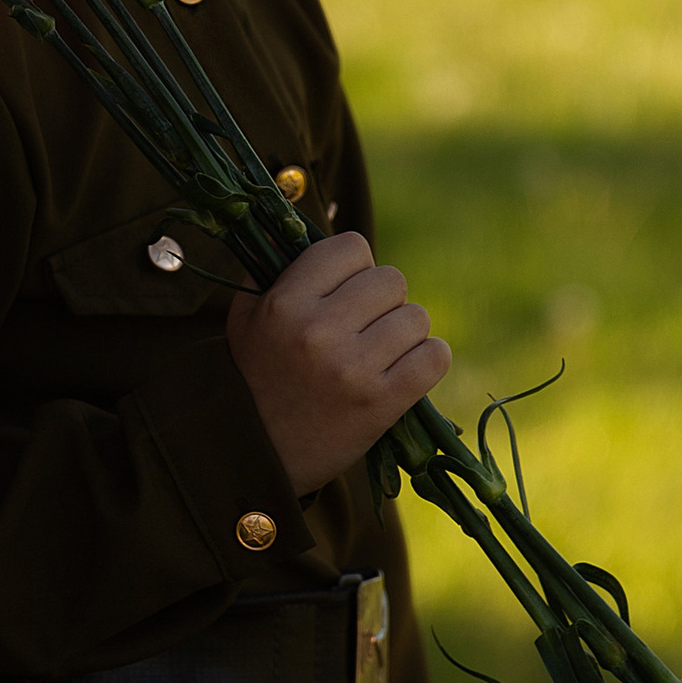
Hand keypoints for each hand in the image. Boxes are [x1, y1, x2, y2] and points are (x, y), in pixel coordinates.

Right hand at [224, 229, 449, 497]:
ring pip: (416, 318)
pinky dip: (427, 361)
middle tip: (363, 329)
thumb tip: (307, 225)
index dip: (354, 267)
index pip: (352, 247)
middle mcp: (319, 330)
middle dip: (382, 302)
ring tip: (379, 355)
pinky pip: (434, 357)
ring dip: (404, 334)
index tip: (344, 292)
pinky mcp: (381, 404)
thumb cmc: (253, 378)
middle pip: (391, 280)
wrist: (252, 457)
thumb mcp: (247, 317)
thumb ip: (276, 269)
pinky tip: (405, 372)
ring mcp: (353, 369)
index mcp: (285, 303)